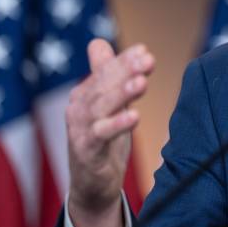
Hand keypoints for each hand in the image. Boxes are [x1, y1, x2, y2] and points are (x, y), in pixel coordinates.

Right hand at [65, 39, 154, 226]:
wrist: (92, 184)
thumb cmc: (103, 140)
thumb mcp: (108, 105)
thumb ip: (106, 76)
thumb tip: (98, 42)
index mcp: (86, 94)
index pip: (105, 71)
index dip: (124, 60)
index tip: (146, 51)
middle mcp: (79, 108)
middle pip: (103, 84)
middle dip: (125, 70)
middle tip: (148, 60)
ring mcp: (80, 129)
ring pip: (101, 106)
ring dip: (122, 93)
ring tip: (142, 83)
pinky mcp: (85, 151)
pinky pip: (100, 135)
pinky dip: (117, 125)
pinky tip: (135, 117)